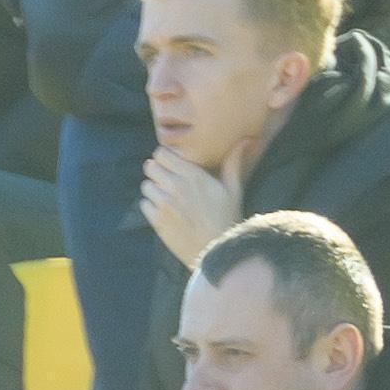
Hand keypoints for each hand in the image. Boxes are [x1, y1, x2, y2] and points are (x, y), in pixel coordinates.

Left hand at [139, 149, 242, 269]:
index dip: (165, 156)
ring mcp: (164, 204)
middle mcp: (176, 187)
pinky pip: (144, 203)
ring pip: (145, 185)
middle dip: (157, 170)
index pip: (163, 154)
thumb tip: (245, 139)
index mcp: (194, 177)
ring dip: (154, 188)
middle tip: (168, 178)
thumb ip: (233, 163)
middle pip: (150, 167)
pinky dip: (151, 204)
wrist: (216, 249)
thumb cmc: (227, 217)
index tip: (172, 162)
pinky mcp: (156, 220)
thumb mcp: (234, 189)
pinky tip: (165, 209)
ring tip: (167, 195)